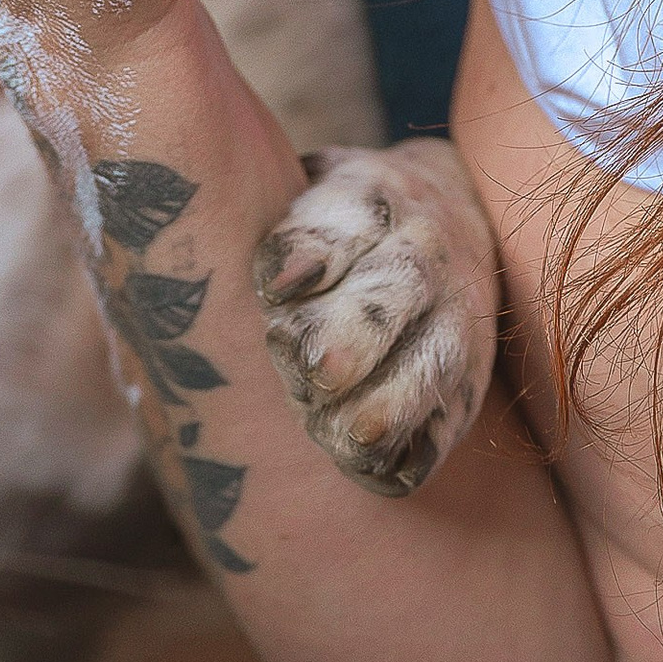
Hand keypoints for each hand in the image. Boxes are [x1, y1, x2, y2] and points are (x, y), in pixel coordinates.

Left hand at [254, 139, 500, 494]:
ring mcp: (457, 316)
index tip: (277, 285)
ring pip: (437, 355)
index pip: (348, 216)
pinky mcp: (468, 380)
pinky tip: (382, 471)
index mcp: (372, 197)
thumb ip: (272, 217)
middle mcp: (424, 252)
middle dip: (356, 331)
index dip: (312, 248)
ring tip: (350, 437)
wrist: (450, 216)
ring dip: (394, 399)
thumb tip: (194, 196)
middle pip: (400, 285)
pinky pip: (453, 416)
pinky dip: (422, 446)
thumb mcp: (310, 189)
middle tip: (317, 373)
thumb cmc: (341, 218)